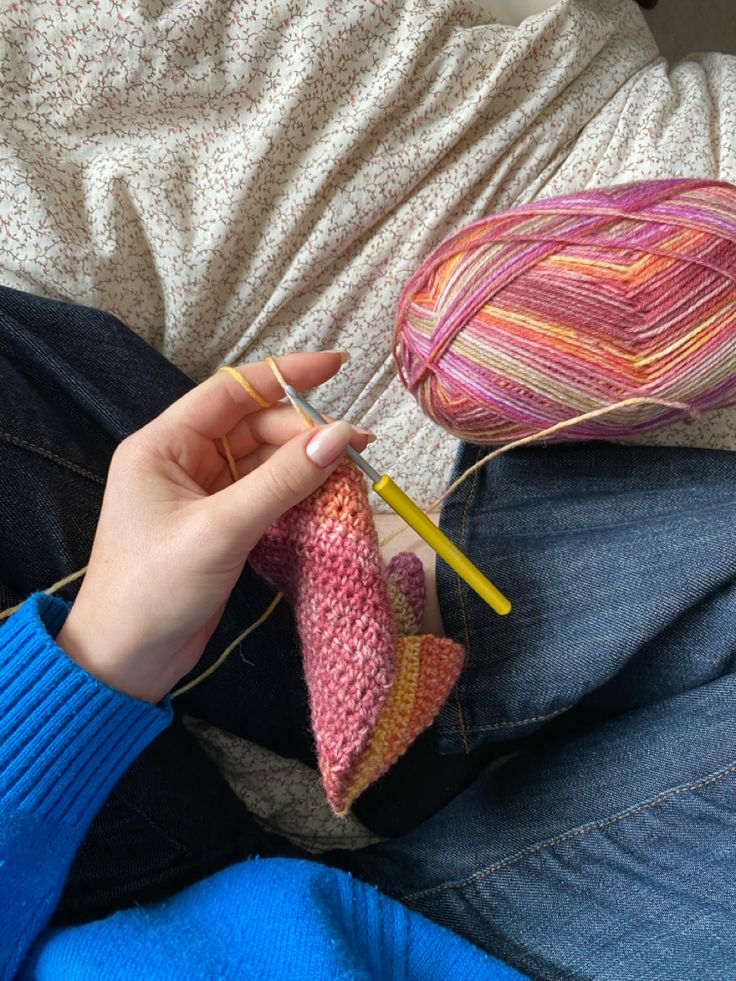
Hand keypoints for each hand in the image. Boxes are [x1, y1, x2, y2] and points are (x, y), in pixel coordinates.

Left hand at [56, 352, 371, 701]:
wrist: (125, 659)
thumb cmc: (155, 589)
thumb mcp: (220, 530)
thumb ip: (281, 481)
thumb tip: (340, 436)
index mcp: (164, 445)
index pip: (231, 391)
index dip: (284, 375)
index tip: (336, 365)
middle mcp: (183, 460)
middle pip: (255, 426)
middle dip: (304, 432)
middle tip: (355, 447)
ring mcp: (203, 493)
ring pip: (264, 461)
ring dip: (305, 463)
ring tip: (350, 469)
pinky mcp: (220, 524)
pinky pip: (265, 493)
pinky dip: (296, 492)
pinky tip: (327, 494)